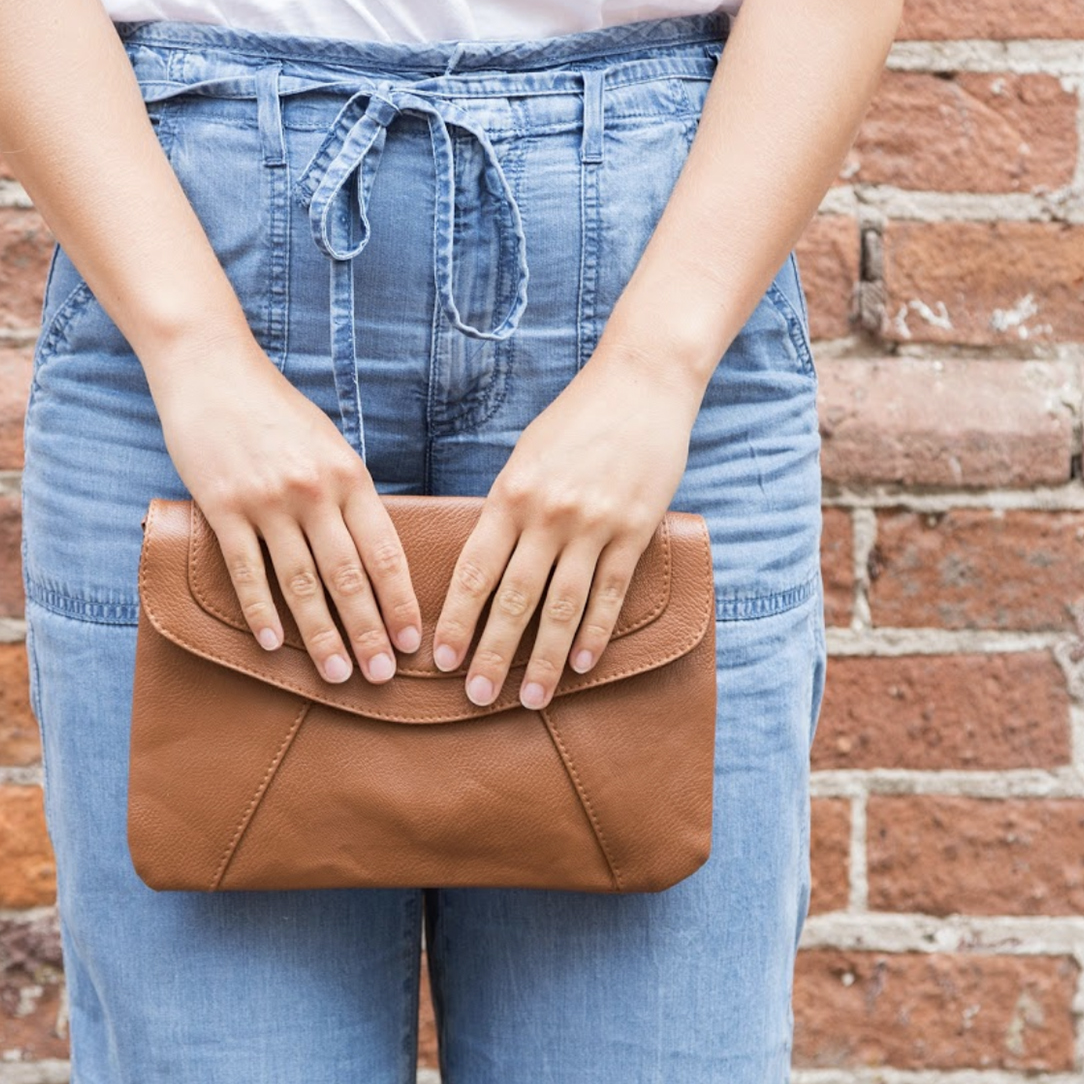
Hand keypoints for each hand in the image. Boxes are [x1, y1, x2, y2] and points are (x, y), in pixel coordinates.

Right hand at [145, 324, 423, 684]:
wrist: (212, 369)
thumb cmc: (274, 411)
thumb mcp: (328, 445)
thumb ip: (347, 495)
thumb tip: (370, 554)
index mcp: (350, 475)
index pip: (385, 551)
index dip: (401, 601)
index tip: (412, 641)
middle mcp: (315, 491)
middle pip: (349, 576)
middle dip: (369, 631)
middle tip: (381, 677)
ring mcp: (269, 500)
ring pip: (302, 582)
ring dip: (321, 634)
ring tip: (336, 674)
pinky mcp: (224, 506)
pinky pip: (248, 570)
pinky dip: (261, 610)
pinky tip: (272, 643)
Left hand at [431, 336, 706, 708]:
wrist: (641, 383)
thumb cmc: (575, 421)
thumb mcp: (524, 457)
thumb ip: (505, 509)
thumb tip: (484, 565)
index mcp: (510, 494)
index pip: (475, 570)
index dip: (457, 620)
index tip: (441, 660)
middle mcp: (548, 514)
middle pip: (514, 599)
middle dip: (492, 654)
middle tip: (476, 697)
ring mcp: (593, 525)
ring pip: (563, 607)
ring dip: (545, 660)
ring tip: (532, 699)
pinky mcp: (634, 530)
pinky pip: (609, 592)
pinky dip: (594, 632)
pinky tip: (582, 665)